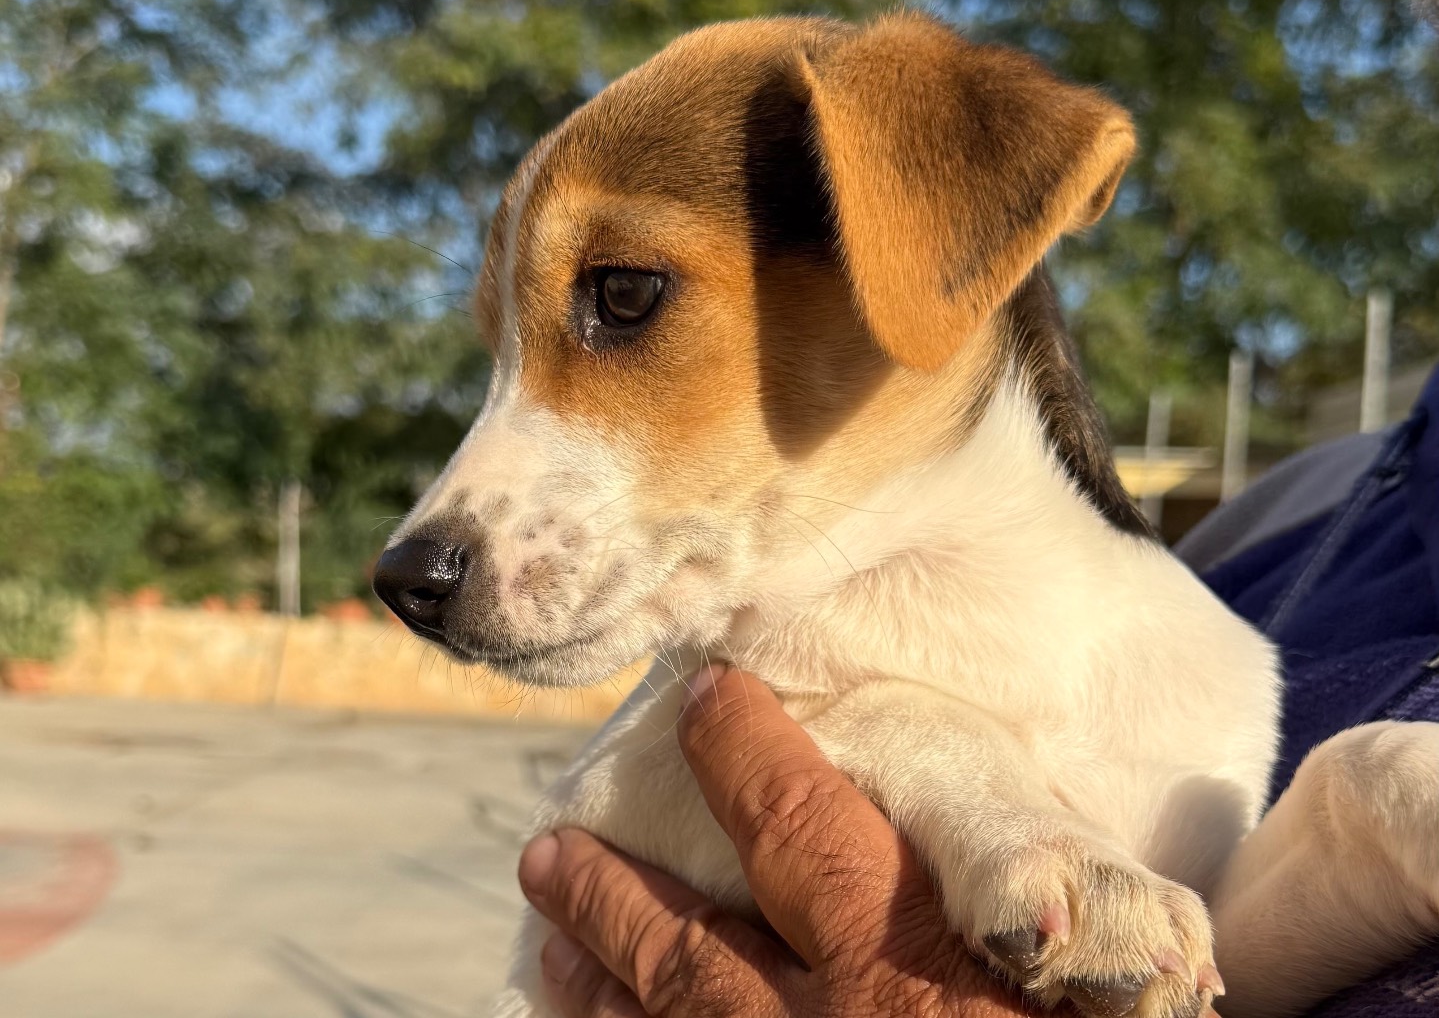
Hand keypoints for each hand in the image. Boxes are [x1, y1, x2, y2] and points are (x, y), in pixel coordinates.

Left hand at [517, 664, 1034, 1016]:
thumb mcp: (1076, 994)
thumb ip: (1019, 928)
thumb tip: (1000, 872)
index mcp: (912, 964)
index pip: (802, 821)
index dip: (743, 749)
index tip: (709, 698)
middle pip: (690, 945)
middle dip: (614, 892)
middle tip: (552, 846)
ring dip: (598, 979)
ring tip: (553, 930)